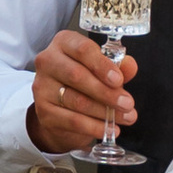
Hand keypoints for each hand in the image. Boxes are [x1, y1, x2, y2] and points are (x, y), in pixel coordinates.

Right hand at [27, 28, 133, 156]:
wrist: (60, 109)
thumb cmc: (84, 81)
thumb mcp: (102, 69)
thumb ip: (117, 66)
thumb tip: (130, 66)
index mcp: (64, 43)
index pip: (82, 49)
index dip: (102, 65)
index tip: (119, 80)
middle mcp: (48, 61)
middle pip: (77, 75)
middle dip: (106, 92)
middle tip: (127, 103)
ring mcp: (42, 87)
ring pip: (76, 100)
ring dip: (105, 111)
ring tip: (126, 117)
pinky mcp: (43, 111)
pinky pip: (72, 120)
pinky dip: (94, 127)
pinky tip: (109, 129)